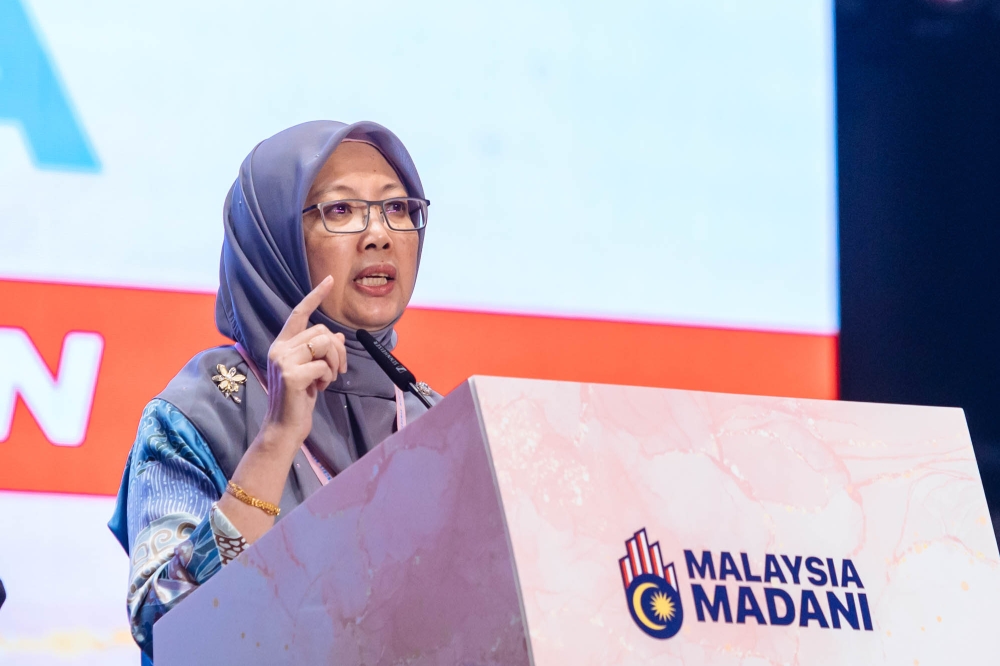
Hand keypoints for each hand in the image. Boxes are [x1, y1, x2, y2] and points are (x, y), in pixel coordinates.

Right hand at [260, 275, 346, 452]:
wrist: (285, 427)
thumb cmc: (299, 399)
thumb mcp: (313, 371)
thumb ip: (321, 351)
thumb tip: (339, 336)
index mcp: (282, 344)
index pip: (299, 313)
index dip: (315, 296)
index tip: (330, 280)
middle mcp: (279, 348)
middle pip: (321, 331)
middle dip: (337, 350)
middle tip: (335, 370)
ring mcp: (282, 360)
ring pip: (324, 344)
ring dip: (333, 364)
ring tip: (324, 380)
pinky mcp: (290, 374)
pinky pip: (323, 366)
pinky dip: (328, 378)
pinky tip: (318, 389)